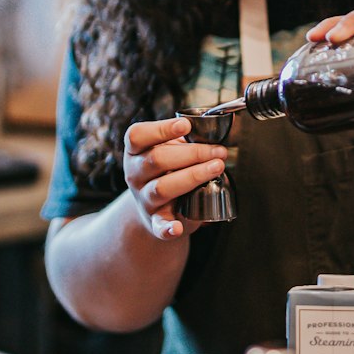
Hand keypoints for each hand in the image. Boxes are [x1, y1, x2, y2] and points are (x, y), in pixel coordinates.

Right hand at [123, 116, 227, 240]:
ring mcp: (144, 198)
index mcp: (135, 152)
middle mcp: (135, 174)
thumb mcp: (168, 151)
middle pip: (157, 159)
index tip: (186, 125)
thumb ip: (183, 141)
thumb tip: (212, 131)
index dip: (161, 129)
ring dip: (192, 176)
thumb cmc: (166, 171)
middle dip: (192, 153)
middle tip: (218, 152)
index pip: (137, 136)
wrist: (154, 207)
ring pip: (162, 187)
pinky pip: (159, 225)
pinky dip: (168, 228)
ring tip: (216, 168)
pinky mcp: (155, 220)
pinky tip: (178, 228)